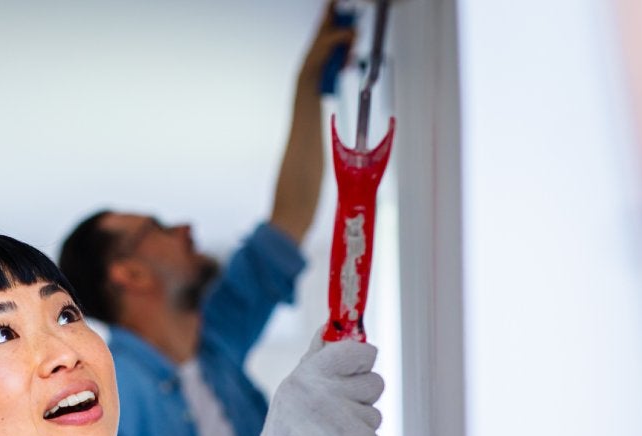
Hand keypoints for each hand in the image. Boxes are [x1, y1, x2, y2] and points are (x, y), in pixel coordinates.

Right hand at [242, 330, 382, 435]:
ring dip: (359, 423)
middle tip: (339, 407)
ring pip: (375, 414)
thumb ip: (317, 357)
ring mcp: (350, 421)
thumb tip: (328, 327)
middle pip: (375, 383)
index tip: (353, 369)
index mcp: (315, 373)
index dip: (361, 360)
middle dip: (362, 394)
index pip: (362, 352)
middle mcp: (333, 394)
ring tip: (334, 433)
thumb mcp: (294, 386)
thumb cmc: (287, 426)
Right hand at [269, 5, 355, 241]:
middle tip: (338, 7)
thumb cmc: (304, 199)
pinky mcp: (302, 112)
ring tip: (342, 12)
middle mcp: (301, 109)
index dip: (328, 50)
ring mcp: (299, 109)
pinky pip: (313, 71)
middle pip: (312, 60)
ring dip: (327, 33)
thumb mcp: (326, 170)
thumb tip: (350, 160)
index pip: (317, 74)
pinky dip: (328, 50)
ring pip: (311, 59)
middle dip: (325, 32)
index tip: (343, 31)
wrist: (291, 209)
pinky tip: (347, 37)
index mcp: (308, 119)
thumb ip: (333, 156)